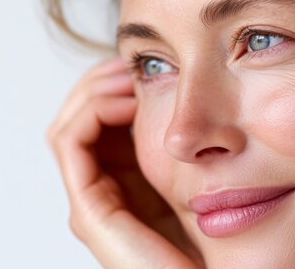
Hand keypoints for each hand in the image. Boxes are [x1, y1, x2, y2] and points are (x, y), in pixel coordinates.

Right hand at [48, 58, 201, 268]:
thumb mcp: (207, 171)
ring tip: (128, 73)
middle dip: (102, 81)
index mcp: (131, 179)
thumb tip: (189, 86)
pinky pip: (71, 144)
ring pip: (71, 125)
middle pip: (82, 118)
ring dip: (94, 90)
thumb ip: (192, 141)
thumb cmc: (223, 233)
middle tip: (130, 61)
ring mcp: (95, 201)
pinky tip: (125, 98)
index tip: (143, 63)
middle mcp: (108, 189)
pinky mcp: (91, 213)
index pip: (103, 119)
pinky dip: (89, 111)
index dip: (115, 84)